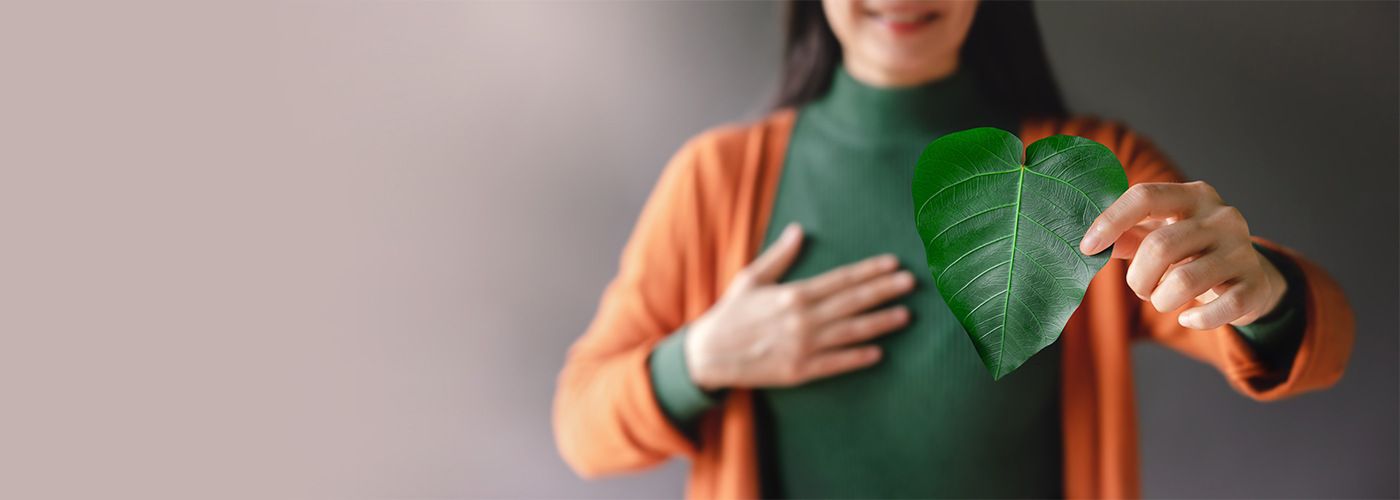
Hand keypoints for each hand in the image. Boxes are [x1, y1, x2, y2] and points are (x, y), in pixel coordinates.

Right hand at [685, 223, 914, 390]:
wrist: (710, 354)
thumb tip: (798, 229)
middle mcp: (803, 319)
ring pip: (851, 332)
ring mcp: (803, 346)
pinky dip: (858, 357)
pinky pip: (836, 363)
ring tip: (905, 315)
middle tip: (911, 283)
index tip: (893, 263)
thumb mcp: (751, 278)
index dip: (869, 271)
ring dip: (881, 323)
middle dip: (884, 291)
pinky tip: (878, 352)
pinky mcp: (800, 370)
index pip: (841, 279)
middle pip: (853, 302)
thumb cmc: (731, 313)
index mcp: (793, 294)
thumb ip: (780, 256)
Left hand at [1079, 181, 1287, 329]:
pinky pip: (1218, 310)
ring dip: (1161, 299)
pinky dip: (1195, 319)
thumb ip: (1127, 236)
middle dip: (1138, 277)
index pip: (1145, 196)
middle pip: (1160, 246)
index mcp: (1193, 195)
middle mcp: (1221, 216)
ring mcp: (1242, 249)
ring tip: (1163, 299)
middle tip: (1141, 288)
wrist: (1250, 276)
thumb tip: (1091, 245)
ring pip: (1183, 281)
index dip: (1110, 222)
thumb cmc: (1192, 252)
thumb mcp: (1160, 234)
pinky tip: (1189, 318)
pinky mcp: (1255, 284)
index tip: (1086, 247)